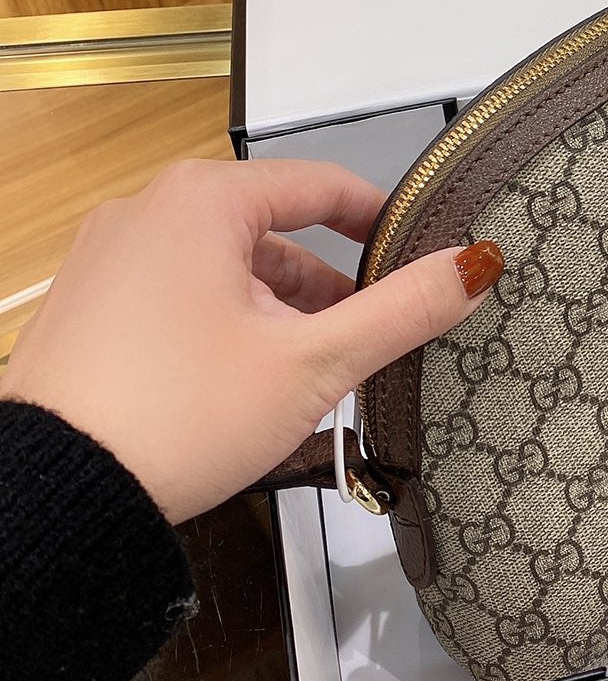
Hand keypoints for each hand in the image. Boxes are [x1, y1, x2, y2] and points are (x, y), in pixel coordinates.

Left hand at [1, 159, 502, 522]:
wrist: (61, 495)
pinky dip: (226, 330)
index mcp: (202, 199)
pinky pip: (180, 299)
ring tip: (307, 381)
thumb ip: (402, 309)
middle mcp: (147, 212)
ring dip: (276, 316)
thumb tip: (473, 266)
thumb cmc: (173, 418)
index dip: (382, 220)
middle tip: (365, 342)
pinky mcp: (90, 309)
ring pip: (226, 271)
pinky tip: (247, 391)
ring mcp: (110, 260)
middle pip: (272, 233)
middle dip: (325, 290)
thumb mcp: (314, 362)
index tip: (417, 252)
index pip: (322, 185)